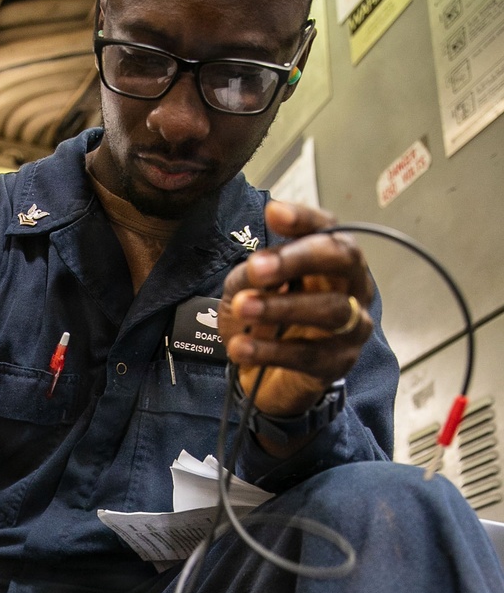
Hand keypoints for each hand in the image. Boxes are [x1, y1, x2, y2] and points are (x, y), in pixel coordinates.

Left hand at [219, 201, 373, 418]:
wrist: (267, 379)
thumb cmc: (266, 321)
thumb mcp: (249, 288)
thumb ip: (253, 273)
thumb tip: (258, 268)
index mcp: (332, 259)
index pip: (327, 228)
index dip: (303, 219)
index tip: (273, 213)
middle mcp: (352, 286)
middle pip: (342, 259)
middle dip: (298, 259)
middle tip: (256, 268)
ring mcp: (352, 326)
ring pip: (331, 310)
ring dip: (282, 307)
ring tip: (244, 308)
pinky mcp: (338, 364)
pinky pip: (309, 355)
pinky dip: (271, 350)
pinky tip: (240, 348)